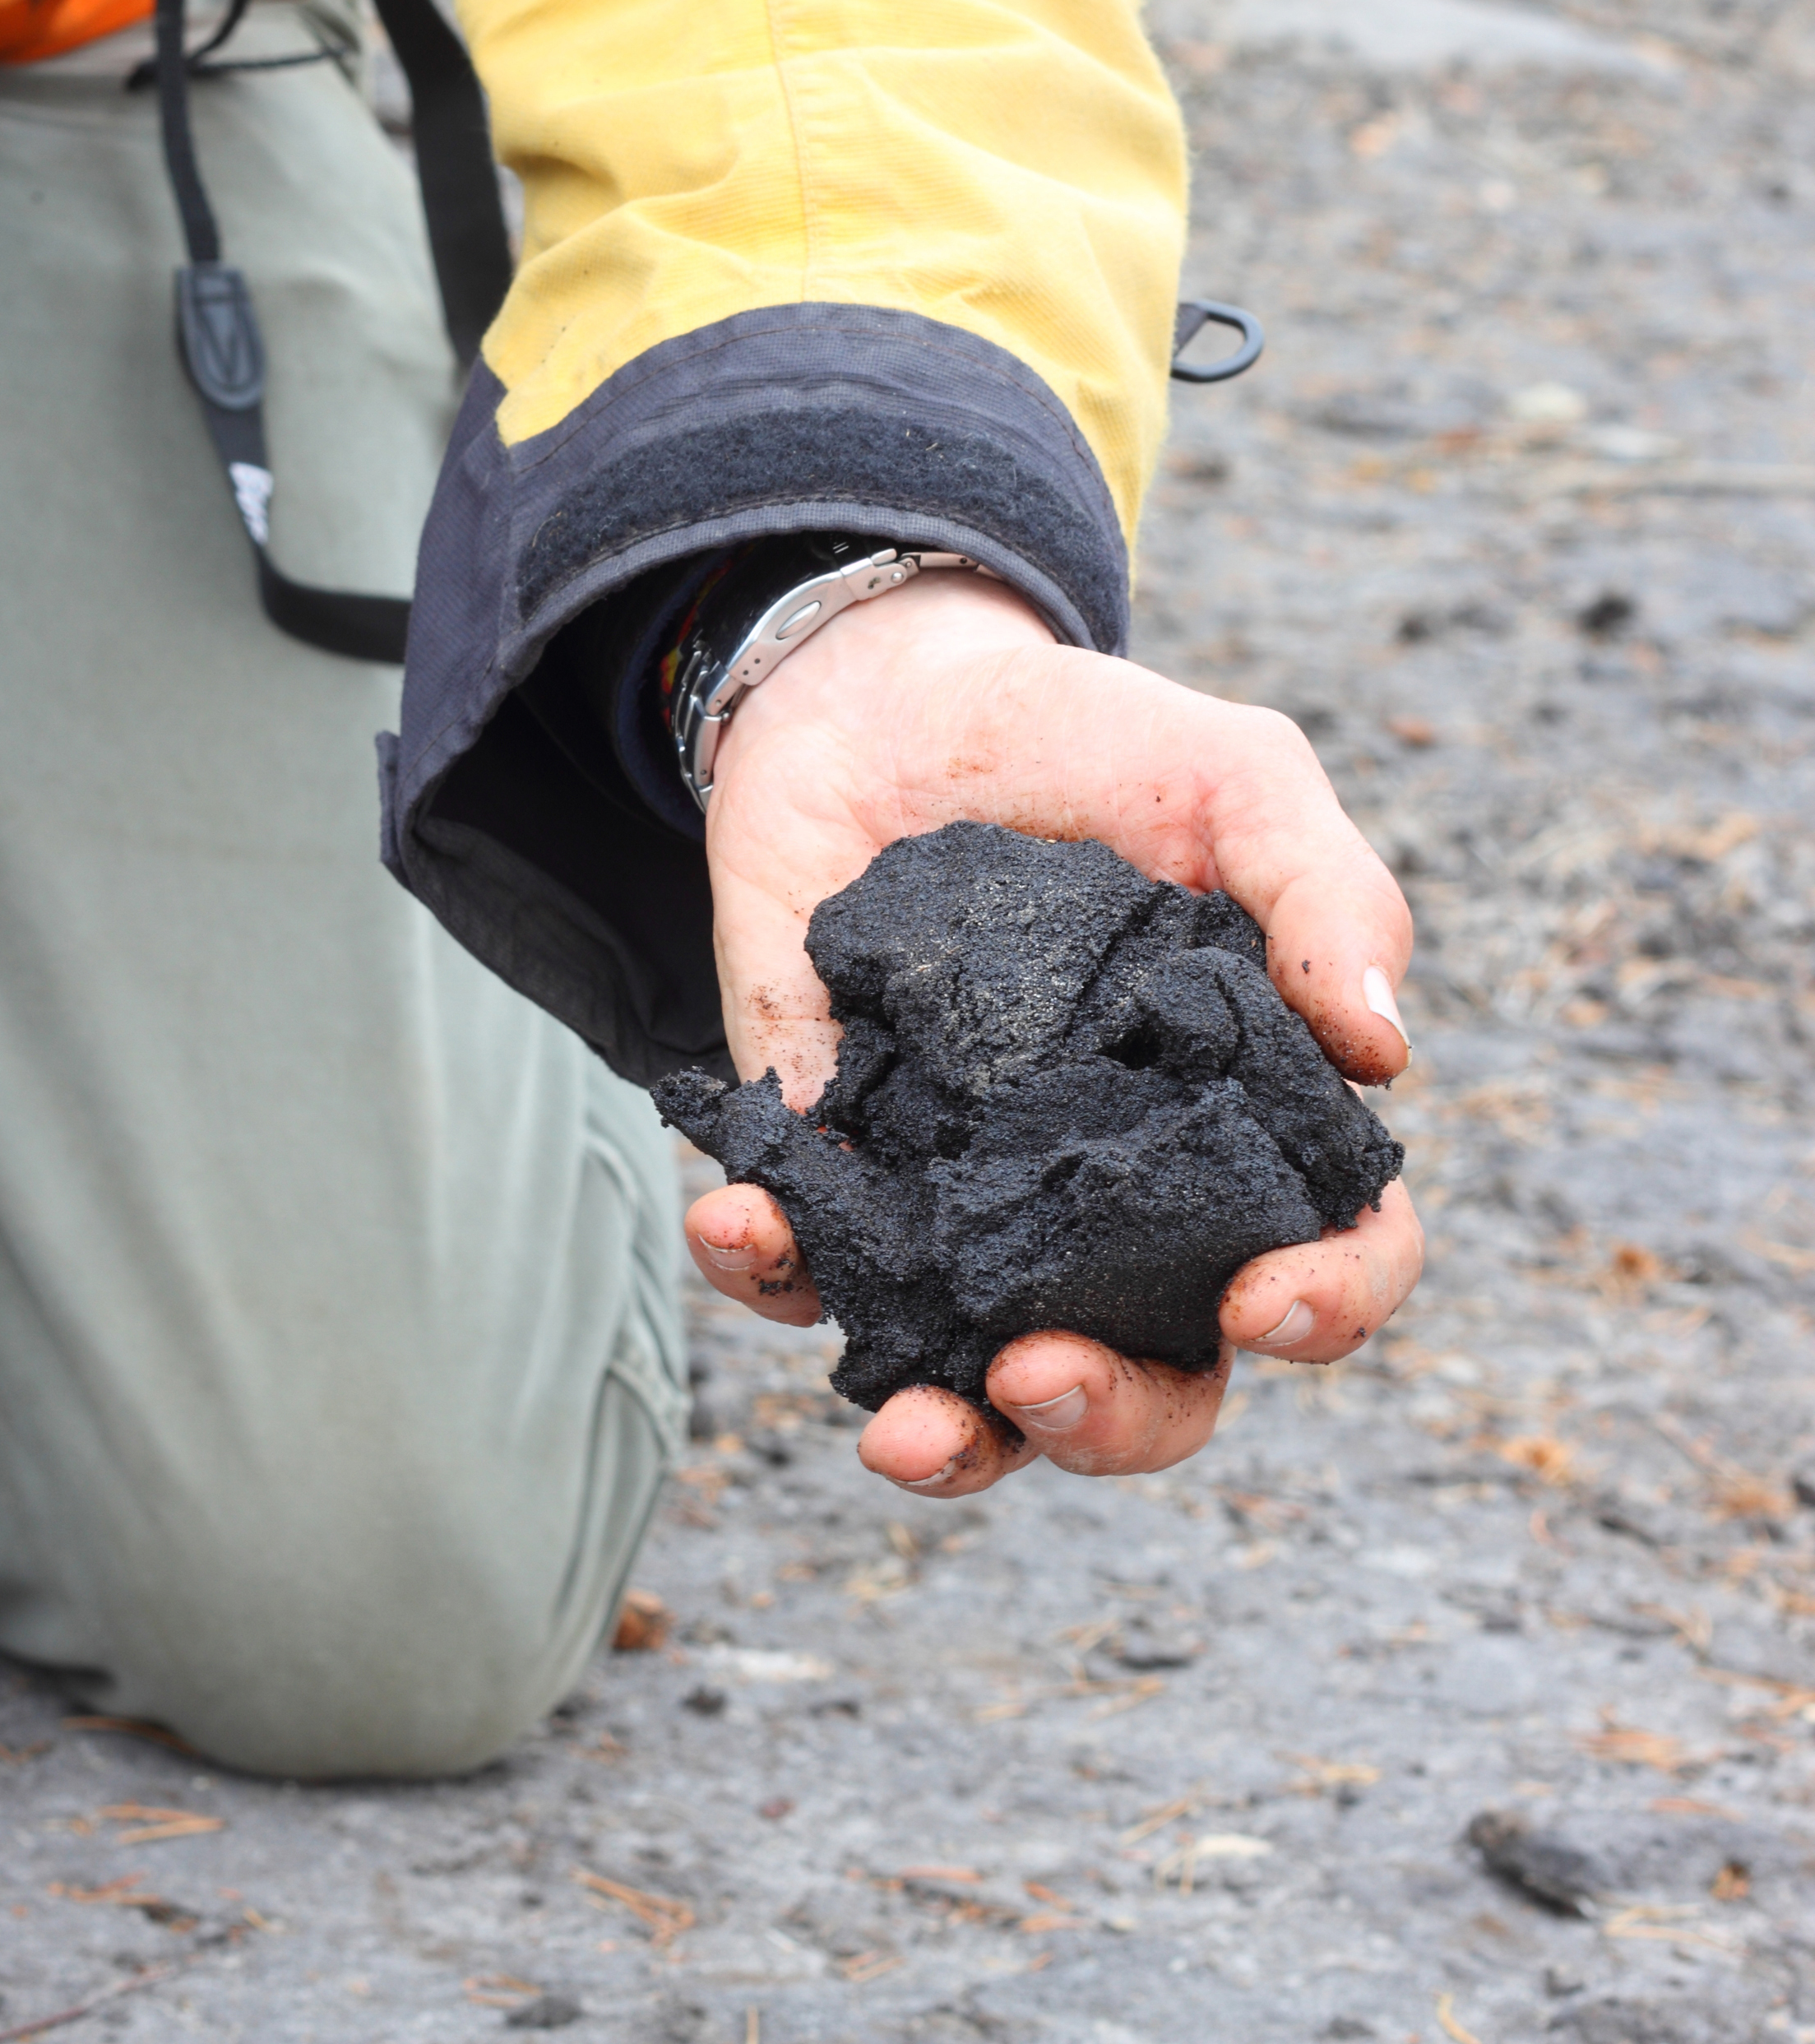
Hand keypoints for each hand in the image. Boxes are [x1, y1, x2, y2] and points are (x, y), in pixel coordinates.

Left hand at [683, 570, 1422, 1495]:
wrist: (886, 696)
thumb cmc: (1090, 742)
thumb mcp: (1232, 778)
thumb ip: (1327, 893)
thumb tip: (1388, 1052)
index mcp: (1237, 1124)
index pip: (1327, 1258)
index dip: (1325, 1308)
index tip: (1264, 1300)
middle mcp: (1111, 1195)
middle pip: (1152, 1377)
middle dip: (1108, 1419)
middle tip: (1040, 1378)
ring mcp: (968, 1196)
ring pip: (974, 1384)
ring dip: (941, 1435)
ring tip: (894, 1422)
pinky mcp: (835, 1162)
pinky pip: (807, 1262)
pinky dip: (771, 1270)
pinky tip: (743, 1221)